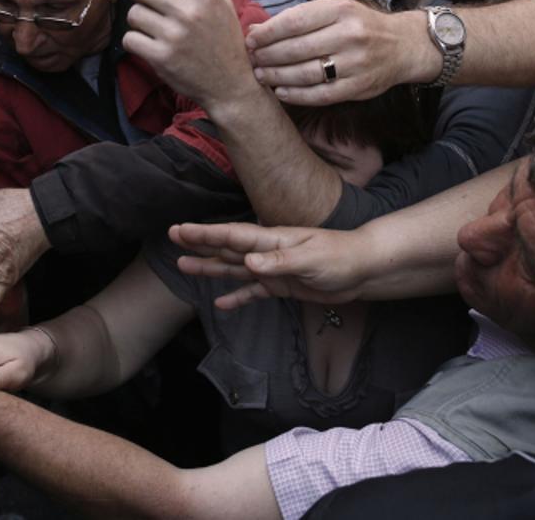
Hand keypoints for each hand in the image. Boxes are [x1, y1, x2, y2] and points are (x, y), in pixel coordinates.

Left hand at [124, 0, 258, 107]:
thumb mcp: (222, 4)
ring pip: (134, 13)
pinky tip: (148, 44)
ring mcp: (175, 36)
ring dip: (139, 20)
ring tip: (152, 27)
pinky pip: (130, 39)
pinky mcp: (162, 58)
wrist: (230, 84)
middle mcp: (190, 13)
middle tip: (147, 5)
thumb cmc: (225, 41)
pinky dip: (135, 41)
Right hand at [169, 222, 365, 309]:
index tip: (181, 230)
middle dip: (199, 243)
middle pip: (226, 248)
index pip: (233, 237)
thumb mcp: (311, 259)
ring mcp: (272, 269)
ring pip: (234, 269)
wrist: (362, 270)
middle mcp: (267, 252)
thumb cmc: (340, 257)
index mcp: (272, 240)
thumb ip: (279, 261)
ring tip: (183, 266)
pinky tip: (220, 303)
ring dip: (210, 268)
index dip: (206, 234)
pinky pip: (253, 292)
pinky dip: (237, 297)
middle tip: (172, 236)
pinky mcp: (281, 286)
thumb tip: (248, 262)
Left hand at [246, 0, 430, 104]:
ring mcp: (355, 63)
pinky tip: (280, 92)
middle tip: (251, 60)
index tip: (250, 40)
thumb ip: (298, 18)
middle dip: (268, 56)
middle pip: (297, 49)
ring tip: (261, 76)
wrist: (402, 46)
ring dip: (277, 77)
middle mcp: (349, 35)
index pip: (294, 21)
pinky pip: (320, 94)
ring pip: (306, 73)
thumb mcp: (334, 10)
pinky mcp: (358, 87)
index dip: (267, 33)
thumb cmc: (359, 25)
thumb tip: (255, 29)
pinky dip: (296, 95)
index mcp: (340, 10)